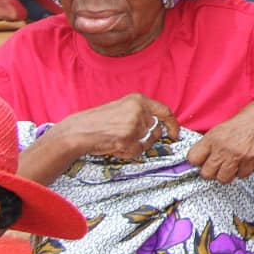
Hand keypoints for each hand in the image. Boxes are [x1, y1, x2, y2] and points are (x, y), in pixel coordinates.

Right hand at [51, 94, 179, 160]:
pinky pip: (136, 151)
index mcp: (138, 100)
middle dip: (146, 138)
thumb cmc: (98, 122)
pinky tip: (115, 147)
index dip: (173, 124)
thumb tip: (160, 126)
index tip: (175, 134)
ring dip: (134, 146)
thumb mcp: (122, 108)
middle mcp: (138, 110)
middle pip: (155, 130)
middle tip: (129, 139)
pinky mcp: (127, 138)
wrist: (78, 131)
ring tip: (117, 140)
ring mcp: (133, 124)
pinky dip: (127, 153)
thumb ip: (141, 114)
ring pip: (146, 143)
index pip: (165, 111)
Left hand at [188, 99, 253, 182]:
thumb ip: (213, 140)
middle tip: (217, 164)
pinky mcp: (251, 162)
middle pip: (206, 173)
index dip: (197, 160)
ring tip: (231, 164)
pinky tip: (244, 161)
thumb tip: (204, 155)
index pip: (193, 158)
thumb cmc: (251, 116)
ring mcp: (238, 156)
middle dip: (211, 170)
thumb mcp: (225, 124)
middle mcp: (223, 148)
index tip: (202, 159)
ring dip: (226, 173)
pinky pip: (241, 175)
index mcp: (214, 136)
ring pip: (223, 178)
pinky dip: (242, 170)